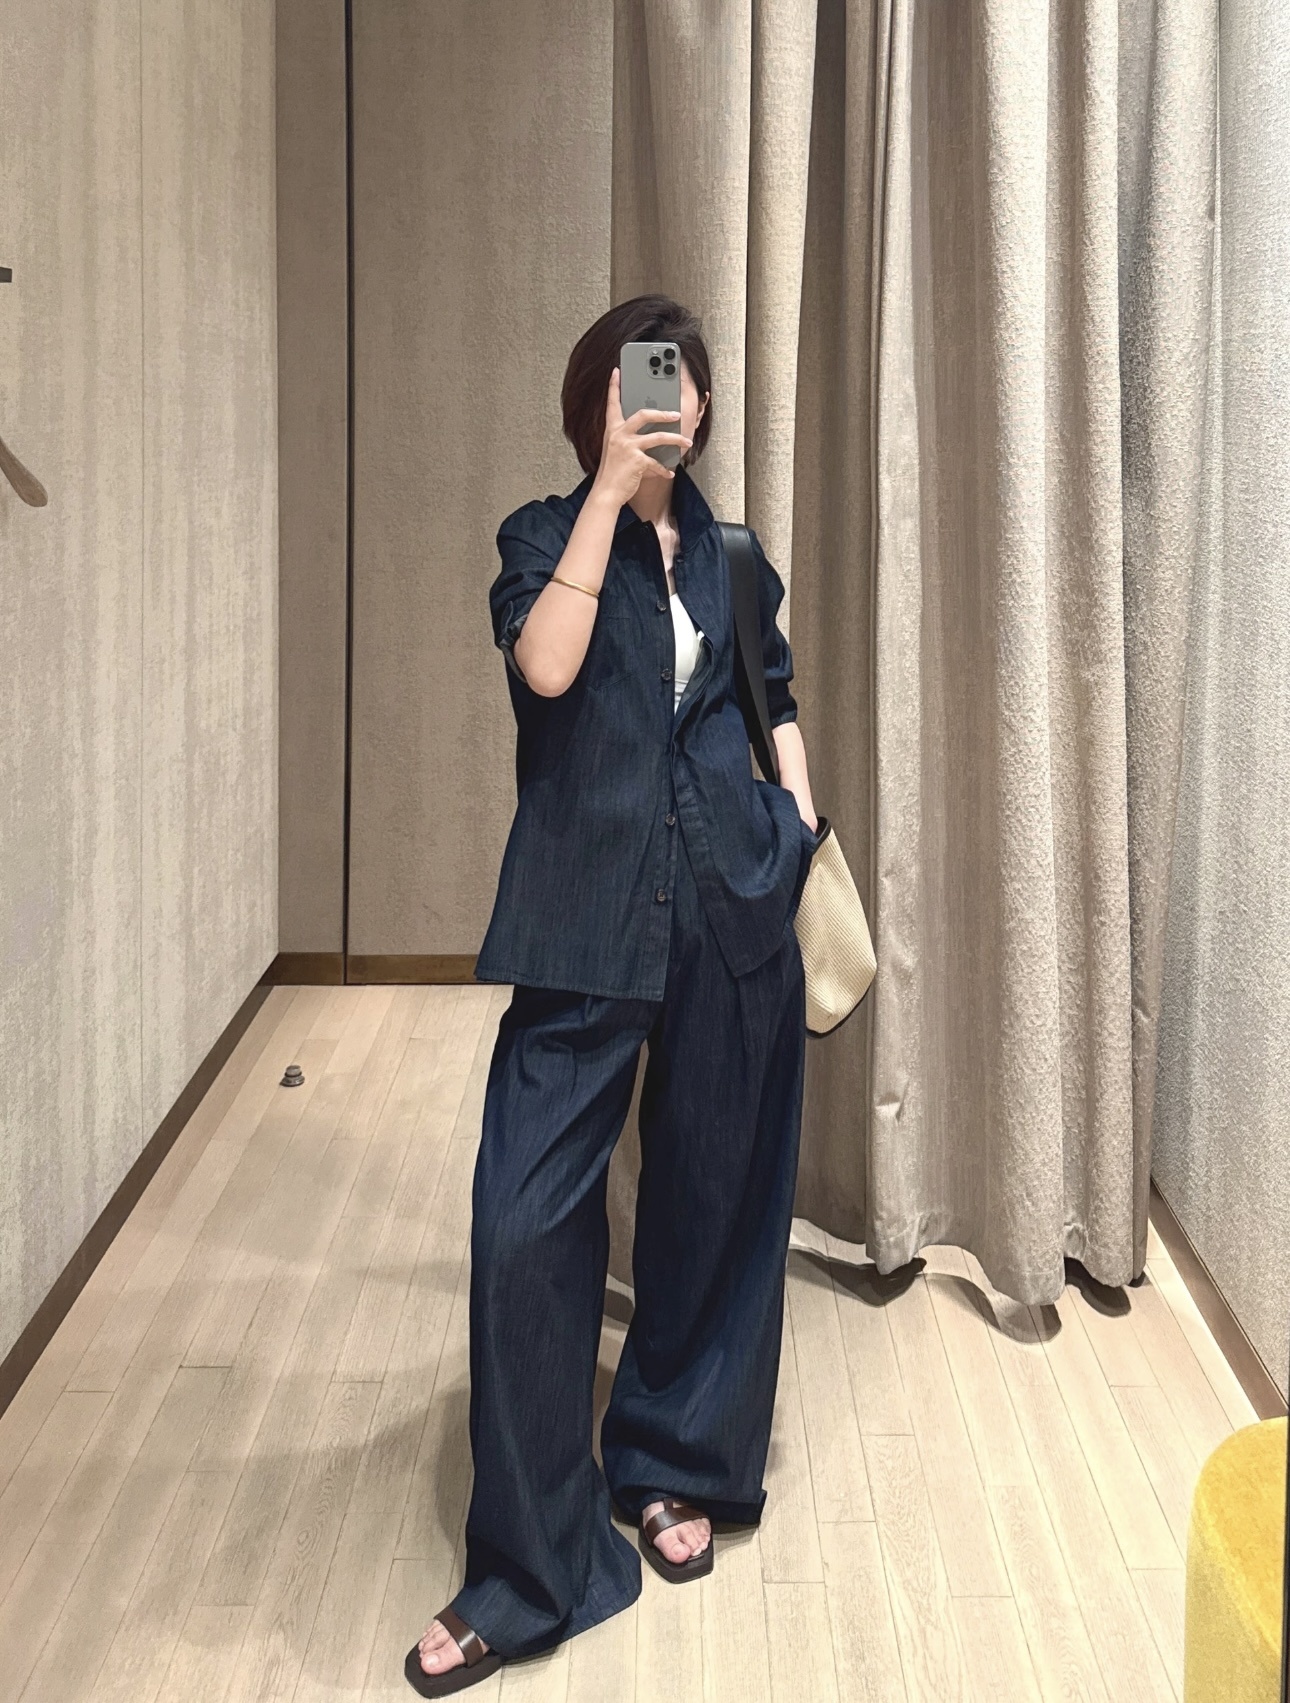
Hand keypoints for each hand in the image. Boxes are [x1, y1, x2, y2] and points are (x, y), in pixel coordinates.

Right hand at [591, 368, 693, 507]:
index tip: (617, 371)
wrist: (606, 492)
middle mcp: (619, 435)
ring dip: (675, 439)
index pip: (612, 403)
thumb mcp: (616, 450)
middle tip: (676, 414)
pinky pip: (657, 462)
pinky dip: (665, 469)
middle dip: (662, 413)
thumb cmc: (613, 472)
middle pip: (643, 414)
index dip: (614, 387)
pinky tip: (670, 472)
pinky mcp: (636, 461)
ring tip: (686, 441)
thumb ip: (628, 438)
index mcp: (612, 429)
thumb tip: (651, 432)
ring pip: (657, 437)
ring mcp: (628, 447)